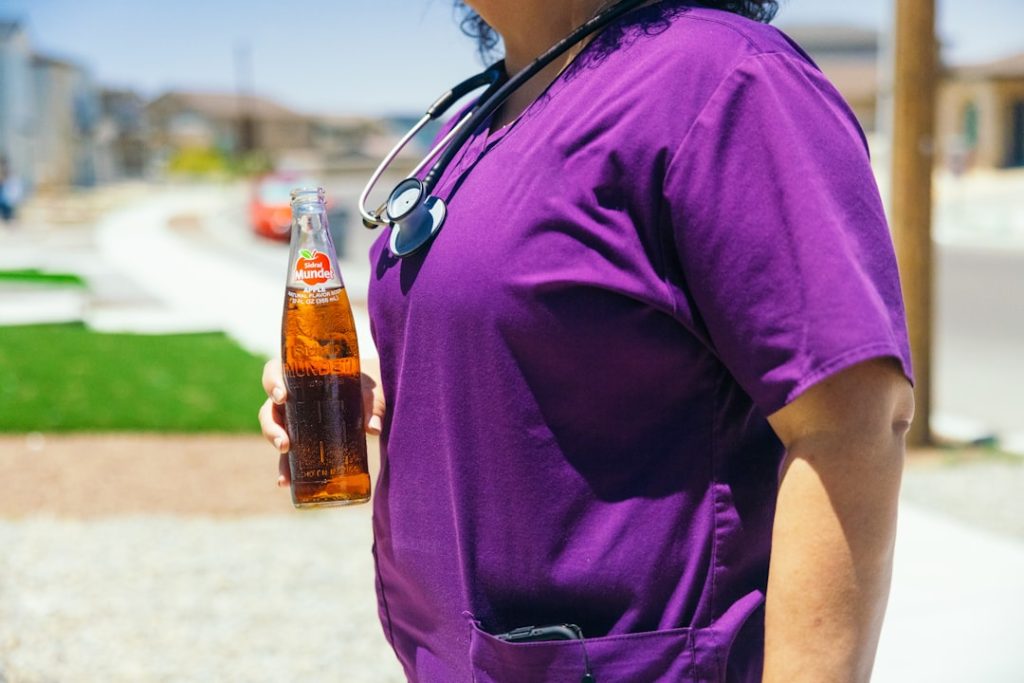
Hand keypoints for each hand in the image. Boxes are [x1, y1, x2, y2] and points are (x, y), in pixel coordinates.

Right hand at [258, 356, 386, 487]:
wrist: (367, 392)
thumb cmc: (363, 383)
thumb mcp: (369, 390)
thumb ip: (372, 405)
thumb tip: (373, 428)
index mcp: (300, 375)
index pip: (275, 373)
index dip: (272, 383)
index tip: (282, 396)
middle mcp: (290, 396)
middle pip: (269, 409)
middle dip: (271, 428)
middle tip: (284, 443)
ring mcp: (293, 417)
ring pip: (274, 431)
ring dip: (276, 450)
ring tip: (285, 469)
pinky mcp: (301, 437)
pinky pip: (287, 452)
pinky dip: (286, 468)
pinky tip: (286, 482)